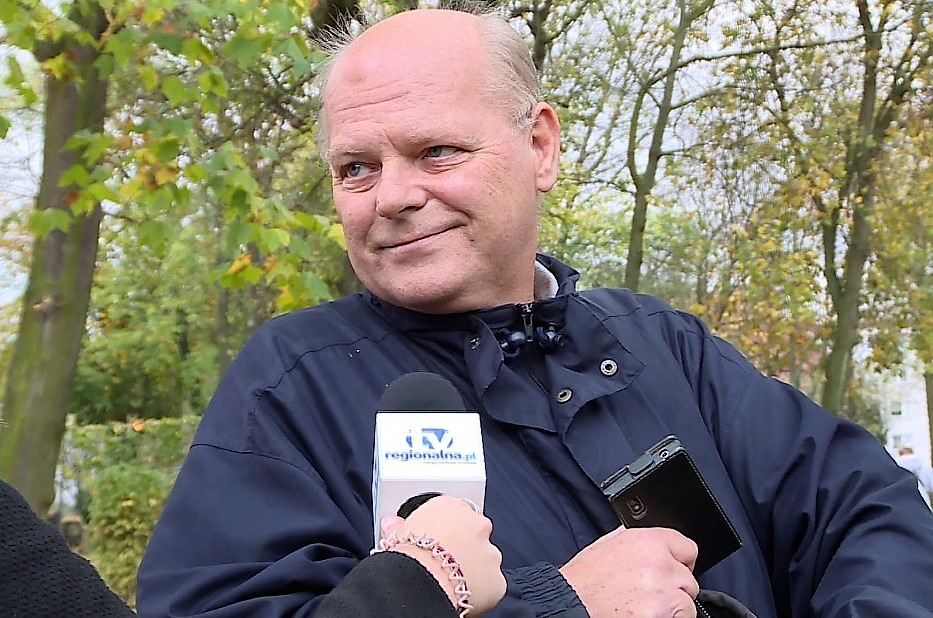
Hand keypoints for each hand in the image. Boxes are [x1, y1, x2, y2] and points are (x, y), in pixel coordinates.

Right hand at [380, 495, 505, 614]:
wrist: (421, 581)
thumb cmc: (408, 555)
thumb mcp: (397, 534)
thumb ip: (400, 526)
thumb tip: (392, 525)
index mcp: (451, 507)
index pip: (453, 512)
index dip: (444, 529)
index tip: (437, 540)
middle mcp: (476, 524)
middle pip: (473, 533)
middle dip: (463, 546)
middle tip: (443, 562)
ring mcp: (490, 552)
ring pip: (485, 559)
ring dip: (473, 568)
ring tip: (450, 580)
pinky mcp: (497, 580)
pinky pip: (491, 585)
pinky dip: (480, 591)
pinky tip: (461, 593)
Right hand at [559, 526, 698, 617]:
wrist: (571, 602)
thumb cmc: (584, 577)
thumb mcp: (608, 543)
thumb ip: (635, 538)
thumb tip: (650, 539)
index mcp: (649, 540)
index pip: (688, 548)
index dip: (679, 561)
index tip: (672, 571)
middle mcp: (660, 563)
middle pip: (688, 578)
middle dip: (673, 587)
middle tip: (649, 593)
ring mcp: (664, 592)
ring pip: (687, 602)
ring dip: (672, 607)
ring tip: (644, 606)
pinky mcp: (663, 615)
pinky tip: (645, 614)